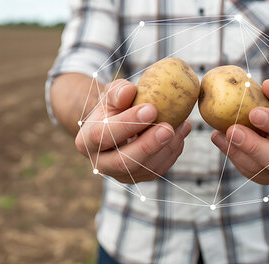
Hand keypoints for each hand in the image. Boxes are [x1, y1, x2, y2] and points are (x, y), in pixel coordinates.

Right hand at [75, 79, 190, 183]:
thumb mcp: (111, 94)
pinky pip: (159, 169)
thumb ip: (117, 92)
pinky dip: (173, 150)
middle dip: (148, 145)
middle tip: (168, 128)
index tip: (151, 108)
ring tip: (181, 124)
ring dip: (167, 147)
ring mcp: (122, 175)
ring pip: (146, 168)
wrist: (118, 123)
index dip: (127, 123)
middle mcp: (101, 163)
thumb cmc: (113, 105)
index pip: (104, 135)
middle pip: (124, 162)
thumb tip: (128, 92)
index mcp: (87, 141)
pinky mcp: (140, 176)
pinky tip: (182, 131)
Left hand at [211, 79, 268, 184]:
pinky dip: (232, 156)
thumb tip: (268, 85)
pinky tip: (219, 139)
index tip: (253, 113)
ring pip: (261, 171)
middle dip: (254, 146)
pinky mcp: (268, 180)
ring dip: (237, 152)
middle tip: (232, 130)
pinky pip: (249, 173)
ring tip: (219, 133)